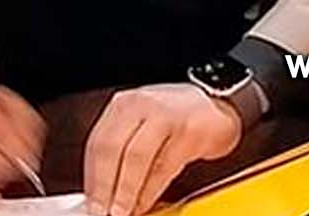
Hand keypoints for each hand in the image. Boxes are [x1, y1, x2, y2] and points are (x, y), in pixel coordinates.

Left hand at [84, 84, 242, 215]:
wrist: (219, 104)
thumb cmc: (177, 118)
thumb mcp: (143, 127)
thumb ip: (121, 152)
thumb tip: (102, 191)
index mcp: (124, 106)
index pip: (97, 143)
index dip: (91, 178)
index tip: (89, 203)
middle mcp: (142, 106)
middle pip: (111, 148)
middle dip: (103, 187)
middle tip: (101, 212)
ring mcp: (167, 116)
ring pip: (136, 158)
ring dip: (125, 192)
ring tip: (121, 213)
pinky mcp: (190, 132)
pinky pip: (164, 166)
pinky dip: (151, 190)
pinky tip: (144, 204)